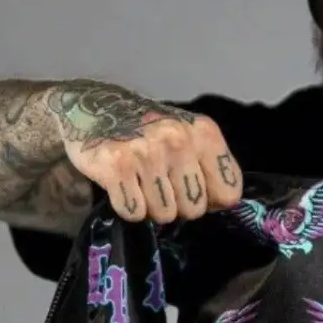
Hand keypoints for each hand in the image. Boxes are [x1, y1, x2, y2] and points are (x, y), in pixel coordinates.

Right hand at [54, 84, 242, 223]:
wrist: (93, 108)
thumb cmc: (149, 131)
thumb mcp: (189, 137)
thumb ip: (212, 167)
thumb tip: (224, 203)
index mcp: (203, 132)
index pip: (228, 193)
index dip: (210, 199)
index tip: (193, 188)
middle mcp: (177, 138)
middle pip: (194, 209)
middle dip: (178, 205)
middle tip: (158, 182)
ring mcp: (146, 151)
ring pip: (164, 214)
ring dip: (151, 206)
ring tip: (139, 181)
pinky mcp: (115, 164)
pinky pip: (134, 211)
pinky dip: (127, 206)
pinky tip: (122, 184)